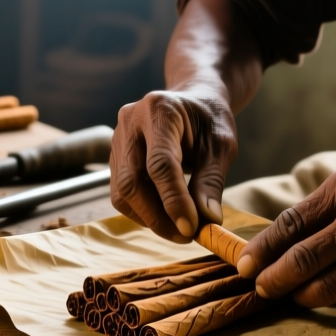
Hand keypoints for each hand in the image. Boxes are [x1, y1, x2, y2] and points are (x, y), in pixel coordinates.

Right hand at [111, 87, 238, 243]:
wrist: (192, 100)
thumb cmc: (209, 120)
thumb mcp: (221, 145)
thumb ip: (211, 181)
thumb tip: (207, 221)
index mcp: (160, 110)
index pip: (160, 163)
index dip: (173, 200)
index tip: (191, 228)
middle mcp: (130, 122)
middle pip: (132, 180)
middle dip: (157, 216)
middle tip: (185, 236)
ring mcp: (117, 139)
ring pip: (122, 191)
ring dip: (149, 218)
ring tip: (179, 230)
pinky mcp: (114, 157)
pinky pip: (121, 193)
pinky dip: (142, 211)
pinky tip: (165, 217)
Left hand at [236, 163, 335, 312]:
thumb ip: (316, 211)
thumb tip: (270, 247)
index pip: (290, 223)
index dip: (261, 250)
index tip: (243, 267)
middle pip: (303, 260)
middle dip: (274, 281)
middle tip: (262, 289)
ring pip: (325, 289)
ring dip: (301, 297)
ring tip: (294, 294)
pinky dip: (334, 302)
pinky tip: (331, 292)